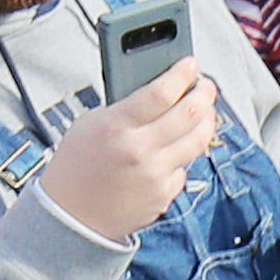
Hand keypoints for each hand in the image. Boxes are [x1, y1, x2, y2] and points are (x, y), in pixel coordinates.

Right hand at [38, 62, 216, 245]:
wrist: (72, 215)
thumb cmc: (78, 166)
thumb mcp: (91, 123)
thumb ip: (125, 107)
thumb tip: (160, 89)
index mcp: (116, 126)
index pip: (161, 93)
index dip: (182, 74)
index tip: (191, 64)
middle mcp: (139, 150)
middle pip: (189, 114)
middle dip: (204, 94)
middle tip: (206, 85)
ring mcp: (156, 174)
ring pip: (198, 140)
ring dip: (207, 121)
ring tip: (205, 110)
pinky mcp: (165, 193)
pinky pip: (186, 166)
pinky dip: (185, 153)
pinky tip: (178, 146)